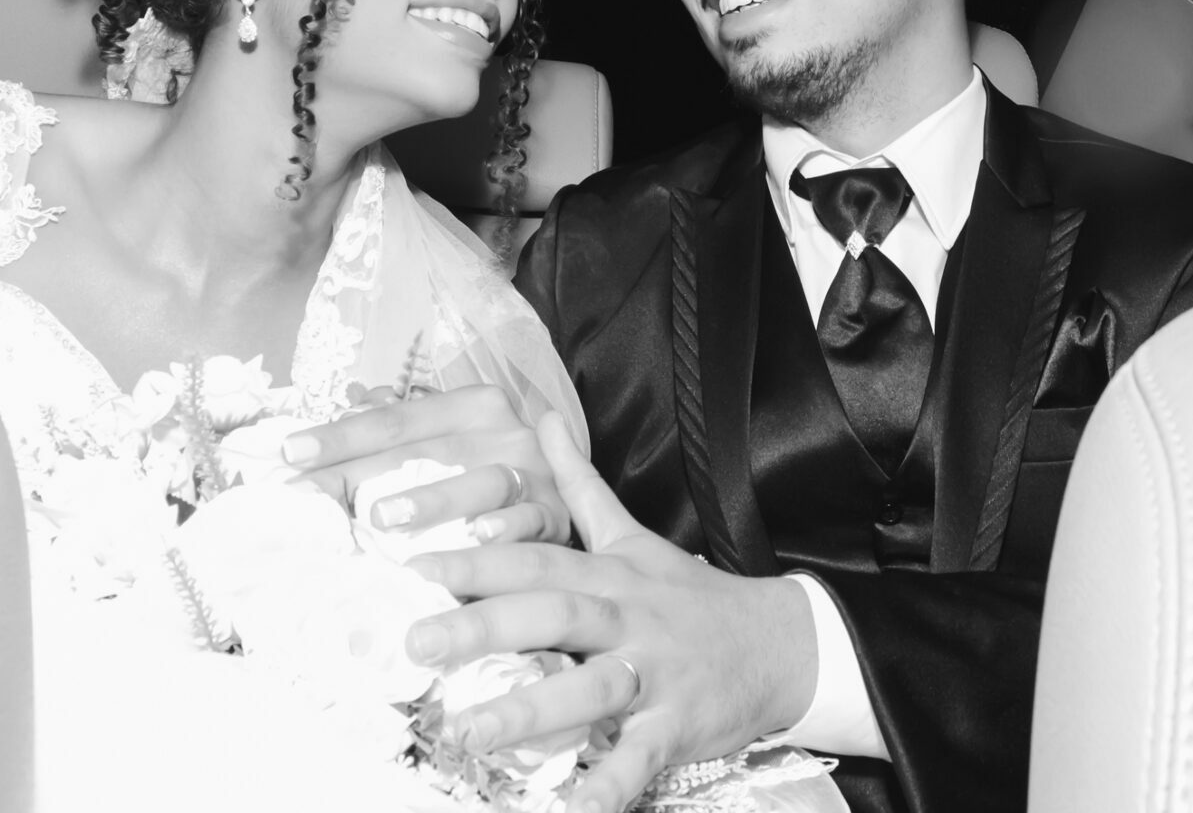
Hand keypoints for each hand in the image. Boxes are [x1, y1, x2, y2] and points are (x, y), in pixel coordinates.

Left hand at [280, 385, 569, 544]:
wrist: (570, 495)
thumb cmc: (491, 471)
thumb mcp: (450, 443)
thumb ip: (400, 429)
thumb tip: (346, 404)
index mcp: (473, 405)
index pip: (397, 418)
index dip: (341, 435)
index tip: (290, 453)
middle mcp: (506, 431)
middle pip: (427, 450)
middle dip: (367, 472)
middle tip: (314, 493)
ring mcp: (535, 472)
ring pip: (482, 482)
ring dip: (433, 500)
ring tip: (382, 518)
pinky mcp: (558, 514)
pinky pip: (530, 522)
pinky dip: (503, 531)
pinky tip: (474, 539)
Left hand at [403, 413, 818, 812]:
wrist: (780, 643)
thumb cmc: (688, 596)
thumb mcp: (633, 535)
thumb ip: (579, 483)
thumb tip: (541, 419)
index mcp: (608, 574)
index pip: (536, 557)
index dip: (476, 558)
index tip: (412, 562)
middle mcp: (627, 619)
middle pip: (554, 614)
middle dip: (484, 627)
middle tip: (416, 641)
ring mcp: (654, 674)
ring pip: (591, 688)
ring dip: (530, 711)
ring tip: (468, 732)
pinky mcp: (677, 727)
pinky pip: (639, 760)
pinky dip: (605, 787)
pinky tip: (568, 810)